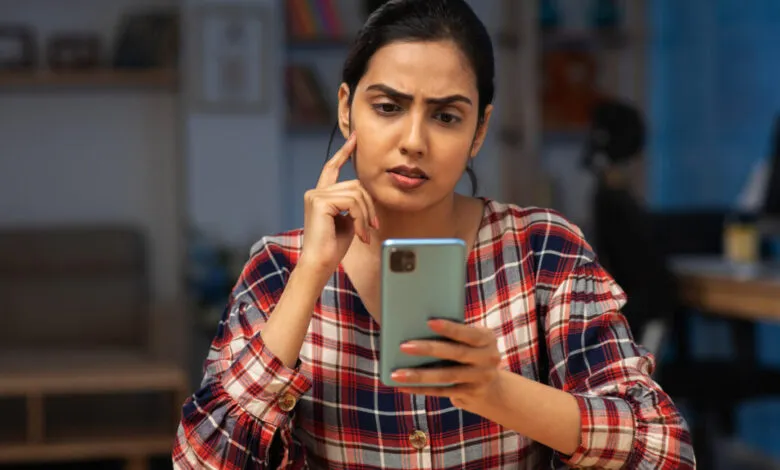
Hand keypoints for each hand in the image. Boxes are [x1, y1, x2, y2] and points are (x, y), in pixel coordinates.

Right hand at [299, 131, 378, 274]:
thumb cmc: (333, 248)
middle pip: (355, 185)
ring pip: (356, 194)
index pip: (332, 168)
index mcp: (321, 196)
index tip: (355, 138)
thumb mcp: (348, 221)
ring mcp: (316, 196)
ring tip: (365, 233)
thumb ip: (354, 204)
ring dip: (366, 215)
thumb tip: (366, 194)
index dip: (344, 153)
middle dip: (369, 206)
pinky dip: (361, 218)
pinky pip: (352, 202)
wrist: (320, 264)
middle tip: (373, 227)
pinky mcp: (320, 202)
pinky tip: (359, 234)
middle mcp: (316, 193)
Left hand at [392, 319, 501, 410]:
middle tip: (403, 346)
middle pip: (456, 354)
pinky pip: (442, 392)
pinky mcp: (469, 394)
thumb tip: (415, 324)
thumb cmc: (470, 352)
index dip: (450, 328)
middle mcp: (488, 359)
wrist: (492, 387)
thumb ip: (454, 334)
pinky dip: (421, 389)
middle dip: (429, 349)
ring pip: (446, 377)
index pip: (469, 333)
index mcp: (487, 339)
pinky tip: (402, 386)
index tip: (429, 322)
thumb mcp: (471, 341)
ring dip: (420, 375)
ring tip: (396, 374)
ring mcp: (480, 379)